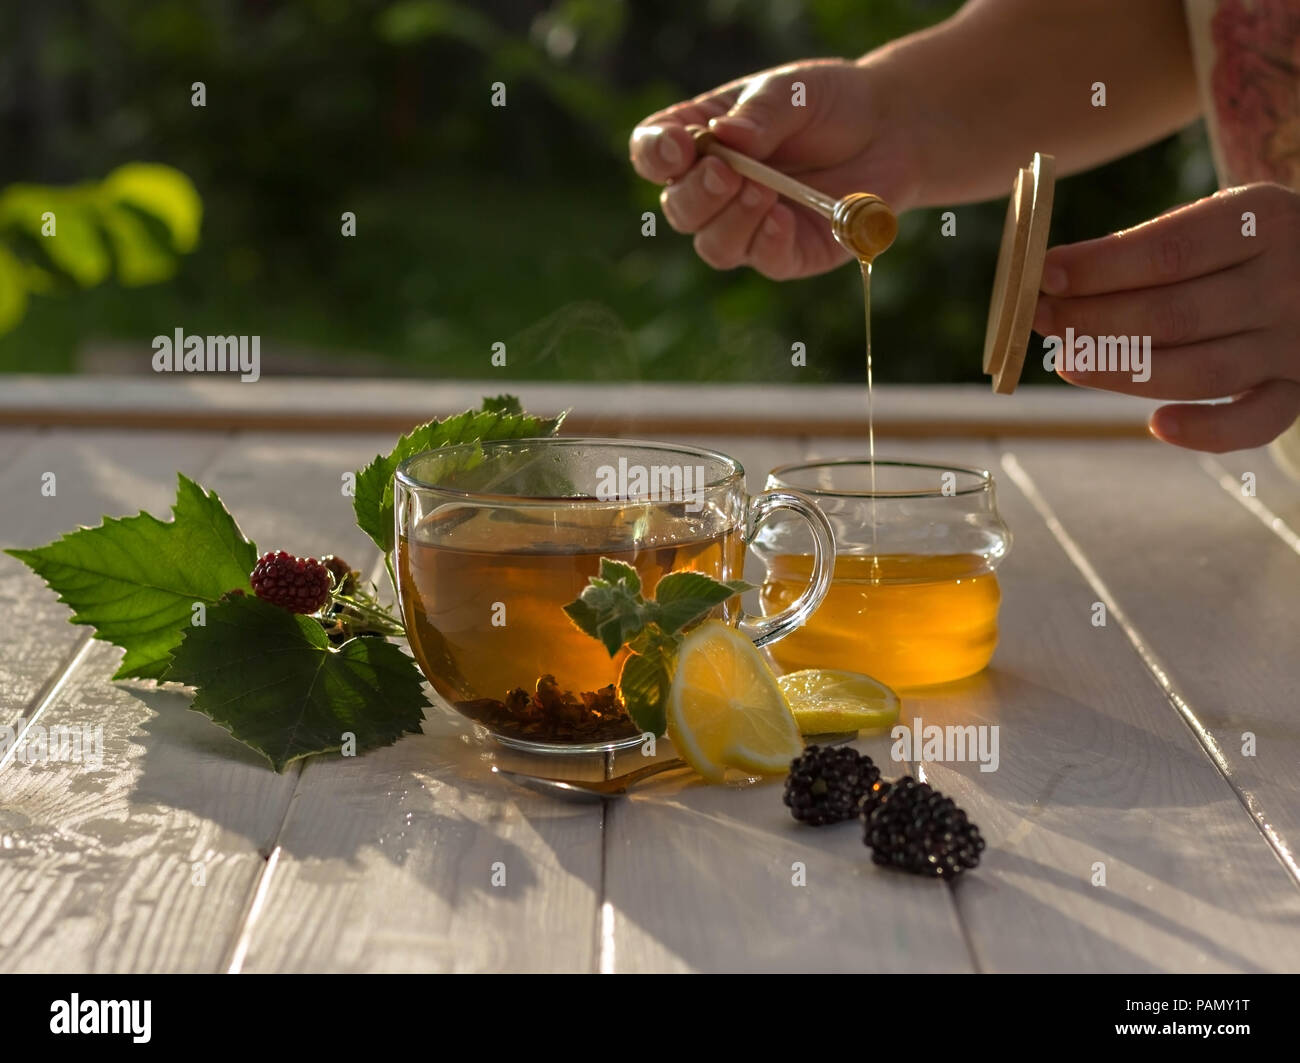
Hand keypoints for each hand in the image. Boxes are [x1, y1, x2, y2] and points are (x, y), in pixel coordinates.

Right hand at [628, 59, 918, 278]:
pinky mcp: (786, 253)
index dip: (654, 154)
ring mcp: (748, 226)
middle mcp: (715, 190)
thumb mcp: (794, 91)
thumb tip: (724, 136)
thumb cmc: (830, 104)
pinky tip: (783, 218)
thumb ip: (760, 113)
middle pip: (679, 209)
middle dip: (697, 195)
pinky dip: (768, 242)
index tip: (679, 147)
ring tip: (763, 191)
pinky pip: (763, 260)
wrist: (891, 131)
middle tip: (728, 173)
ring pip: (714, 245)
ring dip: (731, 220)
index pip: (653, 153)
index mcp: (701, 141)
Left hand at [1034, 183, 1299, 451]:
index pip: (1169, 251)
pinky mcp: (1299, 389)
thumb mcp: (1222, 218)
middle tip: (1040, 320)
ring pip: (1201, 371)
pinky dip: (1207, 431)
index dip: (1099, 268)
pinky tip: (1157, 425)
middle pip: (1174, 314)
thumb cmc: (1253, 243)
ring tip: (1067, 362)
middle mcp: (1286, 281)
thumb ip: (1158, 243)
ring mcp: (1295, 341)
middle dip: (1093, 321)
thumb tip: (1062, 278)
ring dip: (1122, 371)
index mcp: (1263, 220)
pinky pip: (1256, 422)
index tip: (1046, 275)